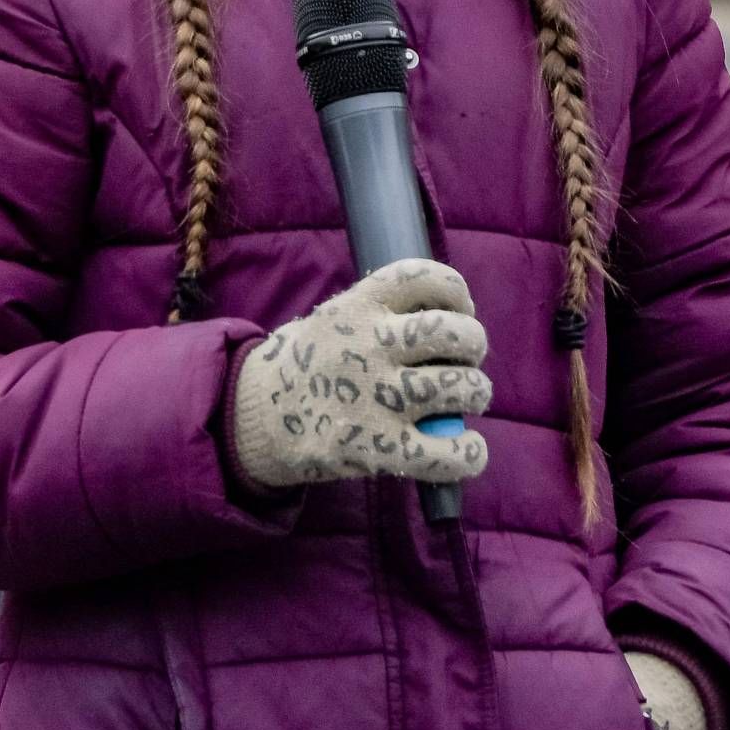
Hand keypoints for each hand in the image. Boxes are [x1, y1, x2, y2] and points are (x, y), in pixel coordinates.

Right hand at [229, 259, 490, 489]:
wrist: (253, 421)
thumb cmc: (305, 366)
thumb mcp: (332, 319)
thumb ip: (382, 315)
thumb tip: (450, 326)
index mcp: (356, 307)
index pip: (424, 277)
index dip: (456, 290)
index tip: (460, 307)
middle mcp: (369, 347)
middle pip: (455, 332)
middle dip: (474, 344)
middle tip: (463, 360)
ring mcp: (376, 399)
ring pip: (461, 386)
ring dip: (476, 392)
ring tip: (466, 398)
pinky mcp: (379, 449)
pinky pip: (448, 453)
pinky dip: (470, 452)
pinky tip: (466, 447)